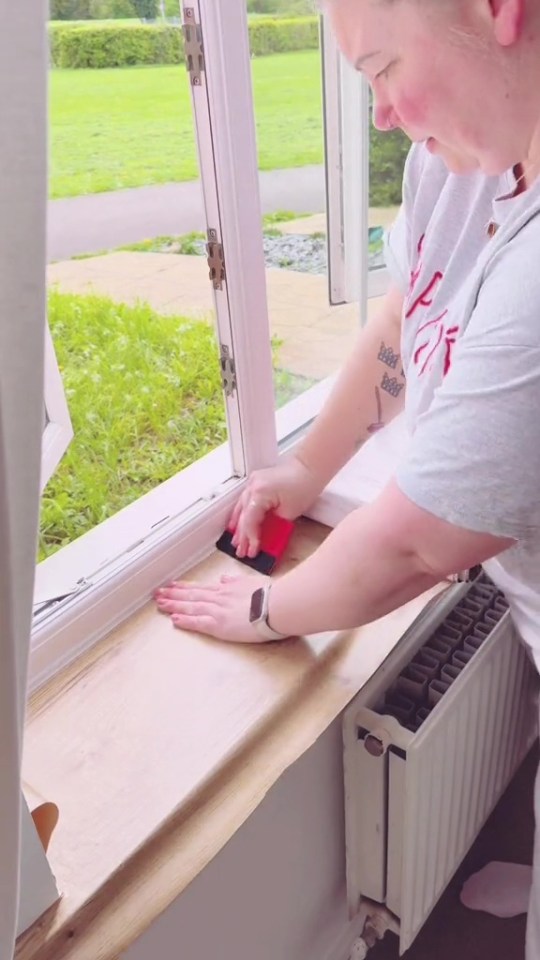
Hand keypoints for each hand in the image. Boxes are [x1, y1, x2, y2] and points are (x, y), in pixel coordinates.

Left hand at [154, 574, 281, 642]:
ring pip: (191, 607)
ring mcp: (218, 610)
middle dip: (173, 595)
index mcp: (227, 589)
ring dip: (174, 605)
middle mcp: (219, 598)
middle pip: (191, 596)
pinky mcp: (220, 625)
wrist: (277, 604)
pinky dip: (186, 621)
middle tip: (158, 593)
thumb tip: (225, 578)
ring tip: (160, 604)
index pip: (201, 588)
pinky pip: (198, 622)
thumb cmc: (271, 595)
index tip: (173, 585)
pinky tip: (174, 621)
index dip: (186, 588)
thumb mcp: (252, 582)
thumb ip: (237, 582)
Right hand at [229, 455, 321, 559]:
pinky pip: (245, 501)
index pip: (250, 521)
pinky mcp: (256, 482)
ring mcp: (252, 482)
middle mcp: (252, 486)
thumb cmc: (304, 486)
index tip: (253, 551)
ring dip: (239, 526)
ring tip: (236, 542)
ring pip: (241, 508)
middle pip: (243, 516)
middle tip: (241, 552)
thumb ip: (274, 526)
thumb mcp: (289, 513)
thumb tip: (265, 538)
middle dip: (242, 536)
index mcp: (259, 493)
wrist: (309, 468)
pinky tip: (237, 523)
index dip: (251, 538)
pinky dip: (243, 513)